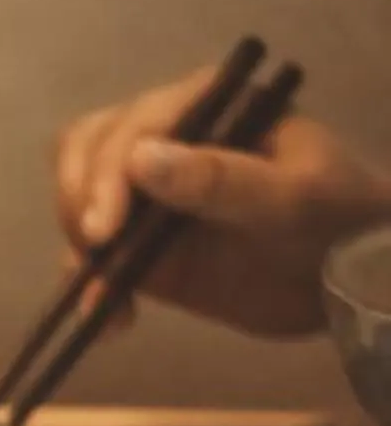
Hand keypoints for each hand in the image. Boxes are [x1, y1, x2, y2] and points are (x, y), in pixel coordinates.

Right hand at [53, 66, 390, 335]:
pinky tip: (107, 318)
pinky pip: (92, 257)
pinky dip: (87, 286)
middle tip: (98, 248)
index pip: (134, 123)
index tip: (109, 225)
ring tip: (105, 294)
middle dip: (80, 198)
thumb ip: (223, 179)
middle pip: (86, 149)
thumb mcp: (294, 198)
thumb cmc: (338, 220)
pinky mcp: (140, 245)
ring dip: (77, 244)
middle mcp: (168, 140)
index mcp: (209, 107)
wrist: (349, 279)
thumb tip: (141, 159)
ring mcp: (148, 193)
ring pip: (78, 198)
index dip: (108, 170)